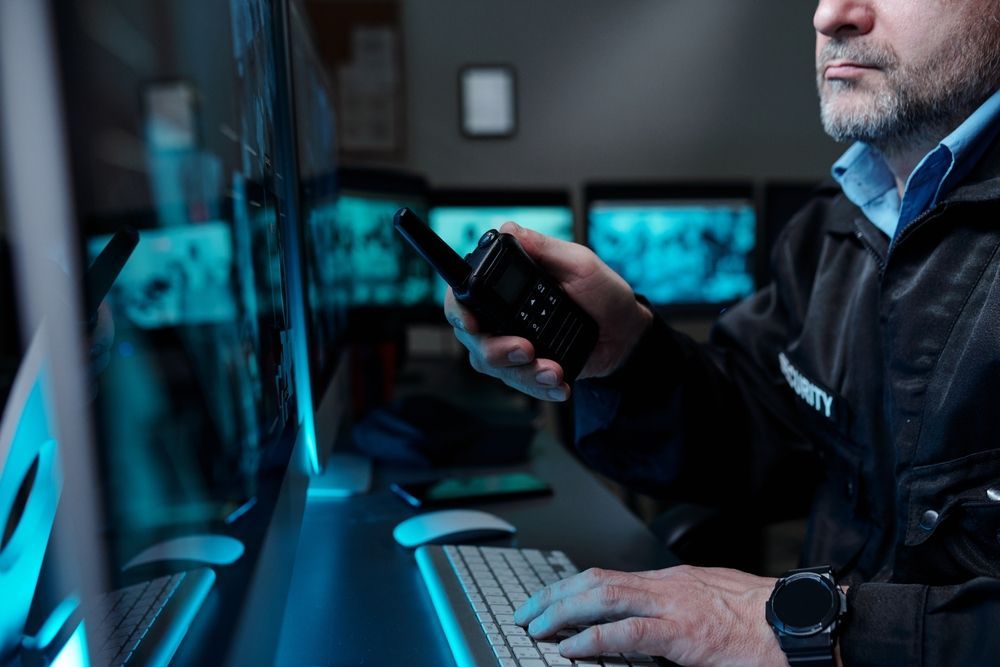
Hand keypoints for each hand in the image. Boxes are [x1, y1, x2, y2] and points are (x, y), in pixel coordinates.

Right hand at [443, 221, 652, 401]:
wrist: (626, 332)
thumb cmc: (603, 293)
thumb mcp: (578, 262)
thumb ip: (543, 248)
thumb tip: (509, 229)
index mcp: (507, 285)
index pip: (463, 296)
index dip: (458, 311)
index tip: (472, 325)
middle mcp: (502, 316)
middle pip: (474, 339)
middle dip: (496, 350)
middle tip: (526, 349)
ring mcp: (513, 344)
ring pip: (496, 367)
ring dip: (523, 372)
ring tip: (553, 370)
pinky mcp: (529, 369)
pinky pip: (521, 384)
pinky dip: (539, 387)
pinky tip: (558, 384)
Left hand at [513, 564, 783, 665]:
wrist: (798, 622)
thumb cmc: (762, 619)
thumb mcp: (710, 605)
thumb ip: (675, 611)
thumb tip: (648, 628)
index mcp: (670, 581)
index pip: (606, 576)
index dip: (569, 588)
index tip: (545, 601)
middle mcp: (665, 585)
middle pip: (593, 580)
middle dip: (553, 595)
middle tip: (525, 612)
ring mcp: (672, 606)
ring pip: (602, 597)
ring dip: (562, 612)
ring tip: (536, 627)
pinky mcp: (684, 634)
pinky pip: (628, 632)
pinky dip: (593, 638)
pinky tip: (570, 646)